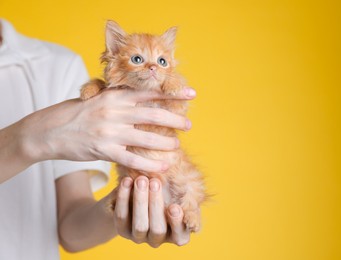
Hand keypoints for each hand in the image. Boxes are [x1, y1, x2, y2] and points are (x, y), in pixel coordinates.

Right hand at [19, 87, 195, 171]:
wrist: (50, 131)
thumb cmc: (78, 113)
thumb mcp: (99, 98)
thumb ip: (121, 99)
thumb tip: (146, 99)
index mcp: (115, 95)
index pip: (150, 92)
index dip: (173, 94)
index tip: (191, 94)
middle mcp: (115, 111)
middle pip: (154, 114)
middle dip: (175, 120)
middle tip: (188, 125)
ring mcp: (110, 132)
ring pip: (147, 138)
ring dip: (166, 142)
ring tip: (177, 146)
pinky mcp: (104, 151)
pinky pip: (133, 160)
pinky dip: (150, 165)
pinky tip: (162, 167)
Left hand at [114, 176, 189, 246]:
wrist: (141, 192)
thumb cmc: (168, 191)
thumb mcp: (180, 192)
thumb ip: (186, 195)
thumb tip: (190, 188)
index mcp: (176, 235)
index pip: (180, 236)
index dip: (177, 223)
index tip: (174, 206)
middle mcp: (157, 239)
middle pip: (158, 229)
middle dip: (156, 204)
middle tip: (155, 182)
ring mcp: (139, 236)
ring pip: (140, 225)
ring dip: (140, 201)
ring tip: (141, 180)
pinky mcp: (122, 229)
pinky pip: (121, 216)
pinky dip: (123, 197)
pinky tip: (127, 181)